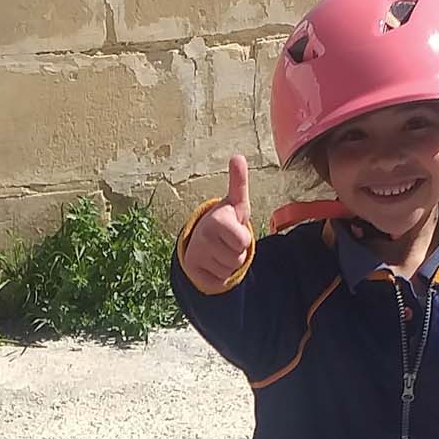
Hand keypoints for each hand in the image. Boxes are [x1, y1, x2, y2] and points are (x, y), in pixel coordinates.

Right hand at [180, 155, 253, 292]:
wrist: (201, 242)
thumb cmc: (224, 222)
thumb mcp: (236, 204)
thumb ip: (239, 182)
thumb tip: (237, 156)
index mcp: (215, 220)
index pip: (244, 241)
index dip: (243, 239)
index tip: (232, 228)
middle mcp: (202, 238)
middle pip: (238, 258)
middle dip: (237, 252)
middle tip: (227, 241)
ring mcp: (196, 257)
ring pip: (230, 271)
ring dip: (229, 264)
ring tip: (219, 250)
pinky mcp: (194, 274)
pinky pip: (220, 282)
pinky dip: (220, 276)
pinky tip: (212, 264)